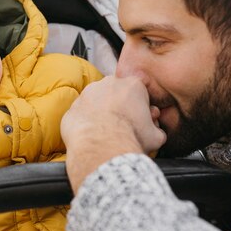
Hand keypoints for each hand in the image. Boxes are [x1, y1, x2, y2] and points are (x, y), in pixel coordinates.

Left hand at [61, 76, 165, 192]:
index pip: (140, 93)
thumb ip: (157, 129)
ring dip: (102, 113)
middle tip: (124, 127)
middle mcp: (109, 83)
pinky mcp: (73, 107)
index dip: (142, 109)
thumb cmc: (129, 138)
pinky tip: (92, 136)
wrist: (102, 147)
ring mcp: (88, 93)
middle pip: (118, 94)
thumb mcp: (155, 136)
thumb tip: (156, 132)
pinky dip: (86, 123)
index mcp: (133, 85)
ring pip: (98, 102)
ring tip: (107, 133)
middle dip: (121, 107)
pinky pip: (82, 115)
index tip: (141, 122)